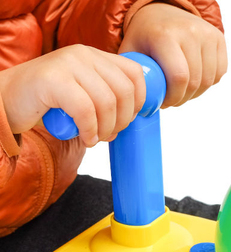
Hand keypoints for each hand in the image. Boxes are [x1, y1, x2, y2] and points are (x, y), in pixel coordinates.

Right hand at [0, 45, 145, 146]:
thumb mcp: (85, 94)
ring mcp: (67, 64)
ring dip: (106, 129)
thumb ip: (108, 97)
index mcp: (95, 56)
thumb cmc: (50, 103)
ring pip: (107, 102)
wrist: (9, 100)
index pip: (134, 74)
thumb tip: (134, 116)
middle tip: (109, 134)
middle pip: (124, 91)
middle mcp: (83, 55)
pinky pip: (85, 110)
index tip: (128, 120)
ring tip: (96, 138)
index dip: (139, 101)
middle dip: (122, 120)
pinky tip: (85, 138)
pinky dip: (90, 130)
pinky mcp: (53, 80)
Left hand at [119, 2, 226, 107]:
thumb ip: (135, 78)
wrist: (161, 11)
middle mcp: (189, 31)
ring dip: (195, 93)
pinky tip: (194, 79)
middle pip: (195, 82)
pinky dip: (207, 82)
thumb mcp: (132, 53)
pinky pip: (219, 74)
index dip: (173, 98)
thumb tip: (141, 107)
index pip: (179, 77)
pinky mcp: (218, 39)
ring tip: (181, 90)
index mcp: (164, 35)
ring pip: (208, 81)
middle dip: (183, 98)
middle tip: (172, 100)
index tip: (164, 102)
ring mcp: (206, 34)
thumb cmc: (145, 37)